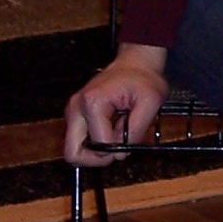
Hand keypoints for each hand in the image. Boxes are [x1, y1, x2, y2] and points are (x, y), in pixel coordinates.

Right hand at [63, 49, 169, 163]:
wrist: (135, 62)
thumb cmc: (143, 78)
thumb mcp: (151, 102)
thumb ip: (136, 130)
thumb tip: (120, 154)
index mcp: (92, 102)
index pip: (98, 144)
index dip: (116, 149)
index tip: (129, 140)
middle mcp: (76, 107)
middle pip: (72, 153)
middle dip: (96, 159)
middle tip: (117, 150)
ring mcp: (73, 111)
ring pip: (74, 149)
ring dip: (97, 150)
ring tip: (117, 132)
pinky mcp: (76, 115)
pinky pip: (80, 141)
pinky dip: (96, 143)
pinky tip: (111, 128)